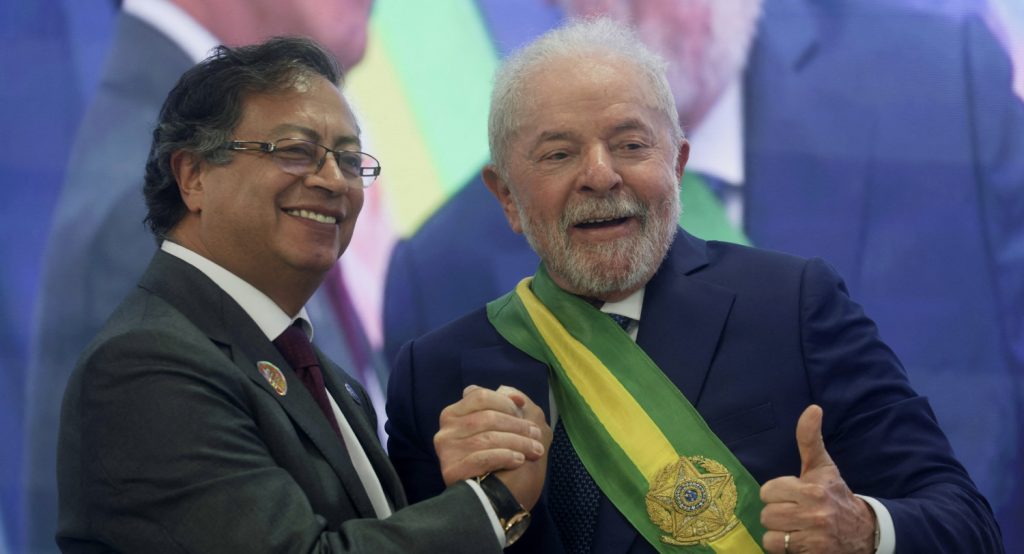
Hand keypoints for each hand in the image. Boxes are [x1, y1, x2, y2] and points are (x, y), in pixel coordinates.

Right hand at [434, 385, 547, 488]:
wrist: (497, 505)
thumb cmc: (506, 465)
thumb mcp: (511, 430)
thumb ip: (510, 406)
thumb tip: (511, 393)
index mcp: (456, 413)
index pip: (480, 396)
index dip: (506, 402)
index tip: (523, 412)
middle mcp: (446, 430)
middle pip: (487, 417)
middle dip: (517, 426)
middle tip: (536, 436)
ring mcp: (446, 451)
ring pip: (487, 437)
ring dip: (518, 442)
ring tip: (535, 451)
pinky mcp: (451, 470)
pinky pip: (482, 457)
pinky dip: (504, 456)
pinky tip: (518, 460)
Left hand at [760, 405, 876, 552]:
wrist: (865, 531)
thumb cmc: (836, 494)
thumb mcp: (823, 467)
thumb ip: (809, 439)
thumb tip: (812, 408)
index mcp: (813, 489)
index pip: (768, 491)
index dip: (776, 493)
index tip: (791, 495)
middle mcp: (814, 513)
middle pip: (767, 514)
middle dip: (777, 514)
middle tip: (793, 512)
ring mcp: (814, 537)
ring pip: (770, 535)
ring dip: (779, 533)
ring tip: (795, 527)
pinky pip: (778, 550)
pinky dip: (784, 547)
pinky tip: (799, 540)